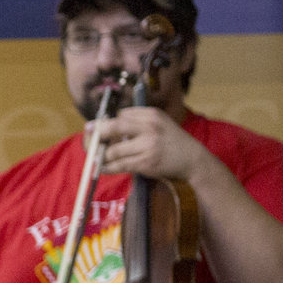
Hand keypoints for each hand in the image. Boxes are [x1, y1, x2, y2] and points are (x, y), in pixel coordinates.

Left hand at [98, 105, 214, 185]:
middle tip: (89, 140)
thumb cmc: (172, 141)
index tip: (94, 129)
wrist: (193, 159)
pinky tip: (102, 168)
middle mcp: (150, 128)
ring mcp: (148, 146)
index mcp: (151, 115)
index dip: (105, 123)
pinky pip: (120, 165)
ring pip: (113, 151)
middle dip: (96, 135)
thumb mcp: (159, 122)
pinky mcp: (147, 163)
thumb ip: (137, 121)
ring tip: (97, 158)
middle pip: (113, 127)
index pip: (121, 115)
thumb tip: (105, 124)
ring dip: (102, 156)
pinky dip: (107, 168)